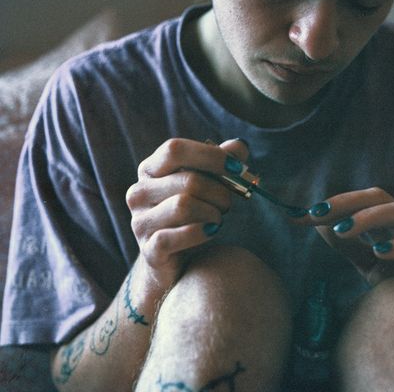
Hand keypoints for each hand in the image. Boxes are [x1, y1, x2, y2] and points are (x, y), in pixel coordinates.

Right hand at [126, 138, 248, 288]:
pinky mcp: (148, 249)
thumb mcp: (207, 183)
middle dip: (220, 192)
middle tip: (228, 203)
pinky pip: (178, 236)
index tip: (238, 167)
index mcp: (151, 169)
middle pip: (189, 181)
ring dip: (213, 213)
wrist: (174, 260)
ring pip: (184, 206)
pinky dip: (202, 233)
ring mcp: (140, 221)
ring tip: (217, 219)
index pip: (175, 149)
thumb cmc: (194, 213)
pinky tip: (210, 231)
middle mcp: (139, 192)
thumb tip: (240, 147)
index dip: (211, 156)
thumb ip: (222, 161)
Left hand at [298, 187, 393, 288]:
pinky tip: (379, 252)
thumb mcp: (371, 265)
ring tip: (343, 230)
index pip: (360, 202)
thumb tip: (318, 224)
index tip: (302, 215)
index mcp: (391, 224)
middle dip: (347, 202)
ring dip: (370, 218)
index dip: (332, 204)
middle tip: (318, 213)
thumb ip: (349, 246)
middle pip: (380, 197)